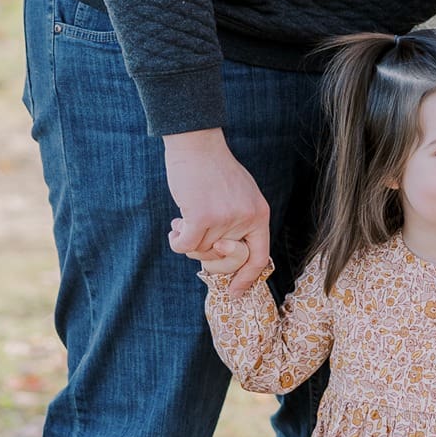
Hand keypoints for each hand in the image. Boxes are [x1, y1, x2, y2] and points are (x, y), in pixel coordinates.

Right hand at [163, 130, 270, 295]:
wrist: (197, 144)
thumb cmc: (214, 169)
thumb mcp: (240, 194)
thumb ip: (238, 223)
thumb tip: (224, 256)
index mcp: (259, 214)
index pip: (260, 257)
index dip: (247, 278)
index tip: (235, 291)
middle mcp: (245, 218)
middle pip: (225, 260)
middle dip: (207, 256)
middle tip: (196, 238)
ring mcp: (224, 219)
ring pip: (200, 250)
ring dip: (188, 238)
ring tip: (184, 218)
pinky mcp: (201, 217)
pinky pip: (185, 246)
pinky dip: (177, 241)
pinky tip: (175, 227)